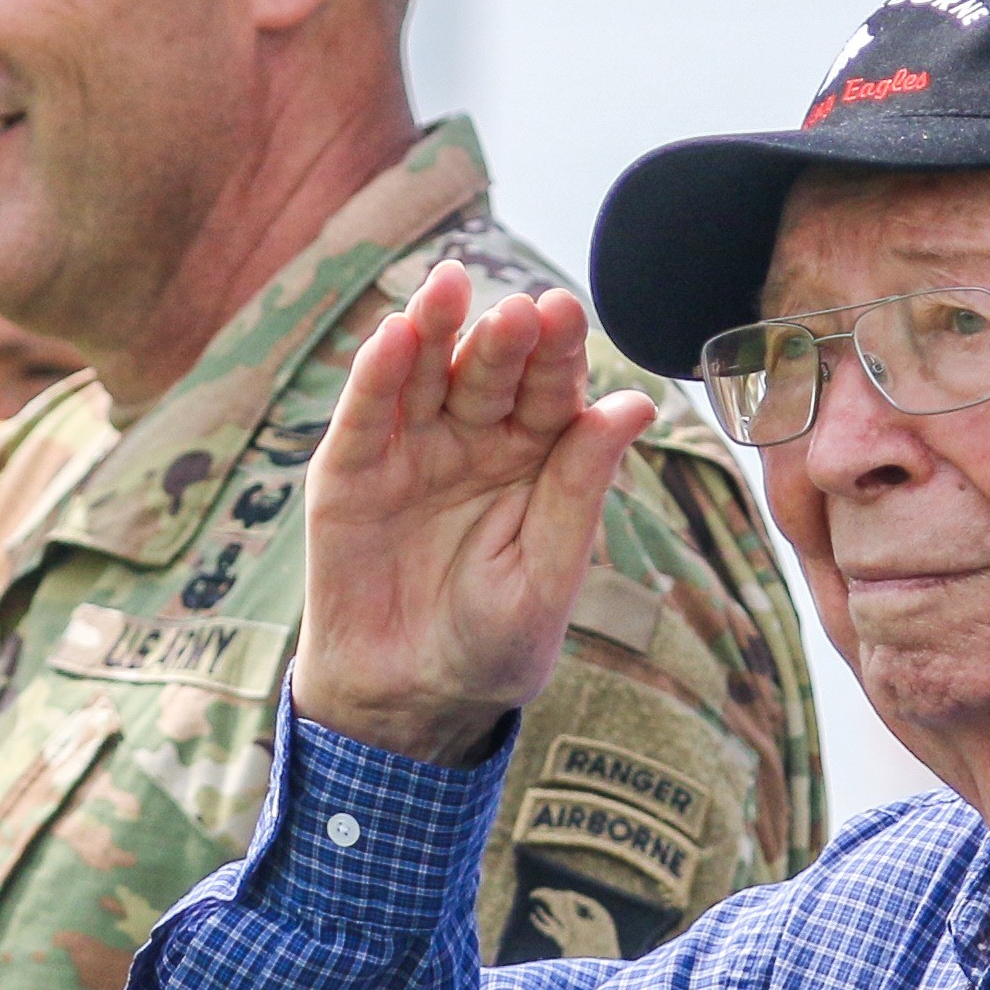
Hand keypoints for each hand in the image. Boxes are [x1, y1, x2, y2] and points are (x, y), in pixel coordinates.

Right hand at [289, 267, 652, 764]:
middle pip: (492, 372)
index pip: (553, 392)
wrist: (406, 702)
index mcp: (537, 459)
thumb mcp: (546, 575)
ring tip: (449, 287)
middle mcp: (476, 438)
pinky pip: (367, 412)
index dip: (559, 353)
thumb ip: (581, 488)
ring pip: (427, 373)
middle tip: (518, 310)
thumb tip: (638, 404)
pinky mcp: (350, 468)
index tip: (566, 313)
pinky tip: (395, 334)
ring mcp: (412, 446)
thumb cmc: (491, 644)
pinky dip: (377, 373)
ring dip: (437, 328)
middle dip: (504, 338)